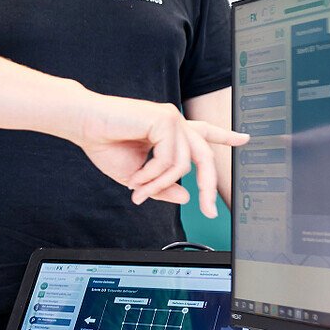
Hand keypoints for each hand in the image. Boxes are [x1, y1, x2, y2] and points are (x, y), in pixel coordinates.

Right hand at [73, 94, 247, 217]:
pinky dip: (153, 174)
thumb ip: (162, 186)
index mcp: (169, 130)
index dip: (225, 137)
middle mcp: (175, 122)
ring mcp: (172, 118)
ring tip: (138, 188)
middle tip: (209, 210)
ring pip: (184, 165)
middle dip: (208, 187)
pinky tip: (137, 175)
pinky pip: (171, 160)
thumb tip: (186, 197)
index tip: (245, 139)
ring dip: (160, 183)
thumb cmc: (104, 143)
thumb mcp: (137, 176)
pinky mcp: (166, 119)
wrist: (84, 125)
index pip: (204, 133)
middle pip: (205, 156)